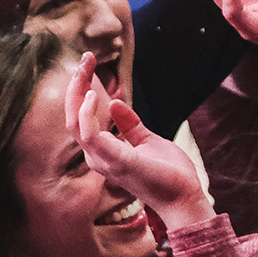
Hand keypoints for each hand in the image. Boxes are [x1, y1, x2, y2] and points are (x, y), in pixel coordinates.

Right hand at [65, 52, 211, 226]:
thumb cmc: (168, 174)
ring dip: (76, 93)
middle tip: (84, 59)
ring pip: (74, 124)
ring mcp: (104, 160)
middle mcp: (98, 158)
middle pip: (72, 118)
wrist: (185, 197)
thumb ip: (129, 124)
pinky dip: (87, 113)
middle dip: (74, 86)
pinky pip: (89, 134)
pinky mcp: (115, 161)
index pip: (81, 119)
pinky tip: (93, 94)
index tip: (88, 64)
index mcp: (103, 152)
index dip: (81, 91)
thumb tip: (115, 103)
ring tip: (84, 68)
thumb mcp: (147, 140)